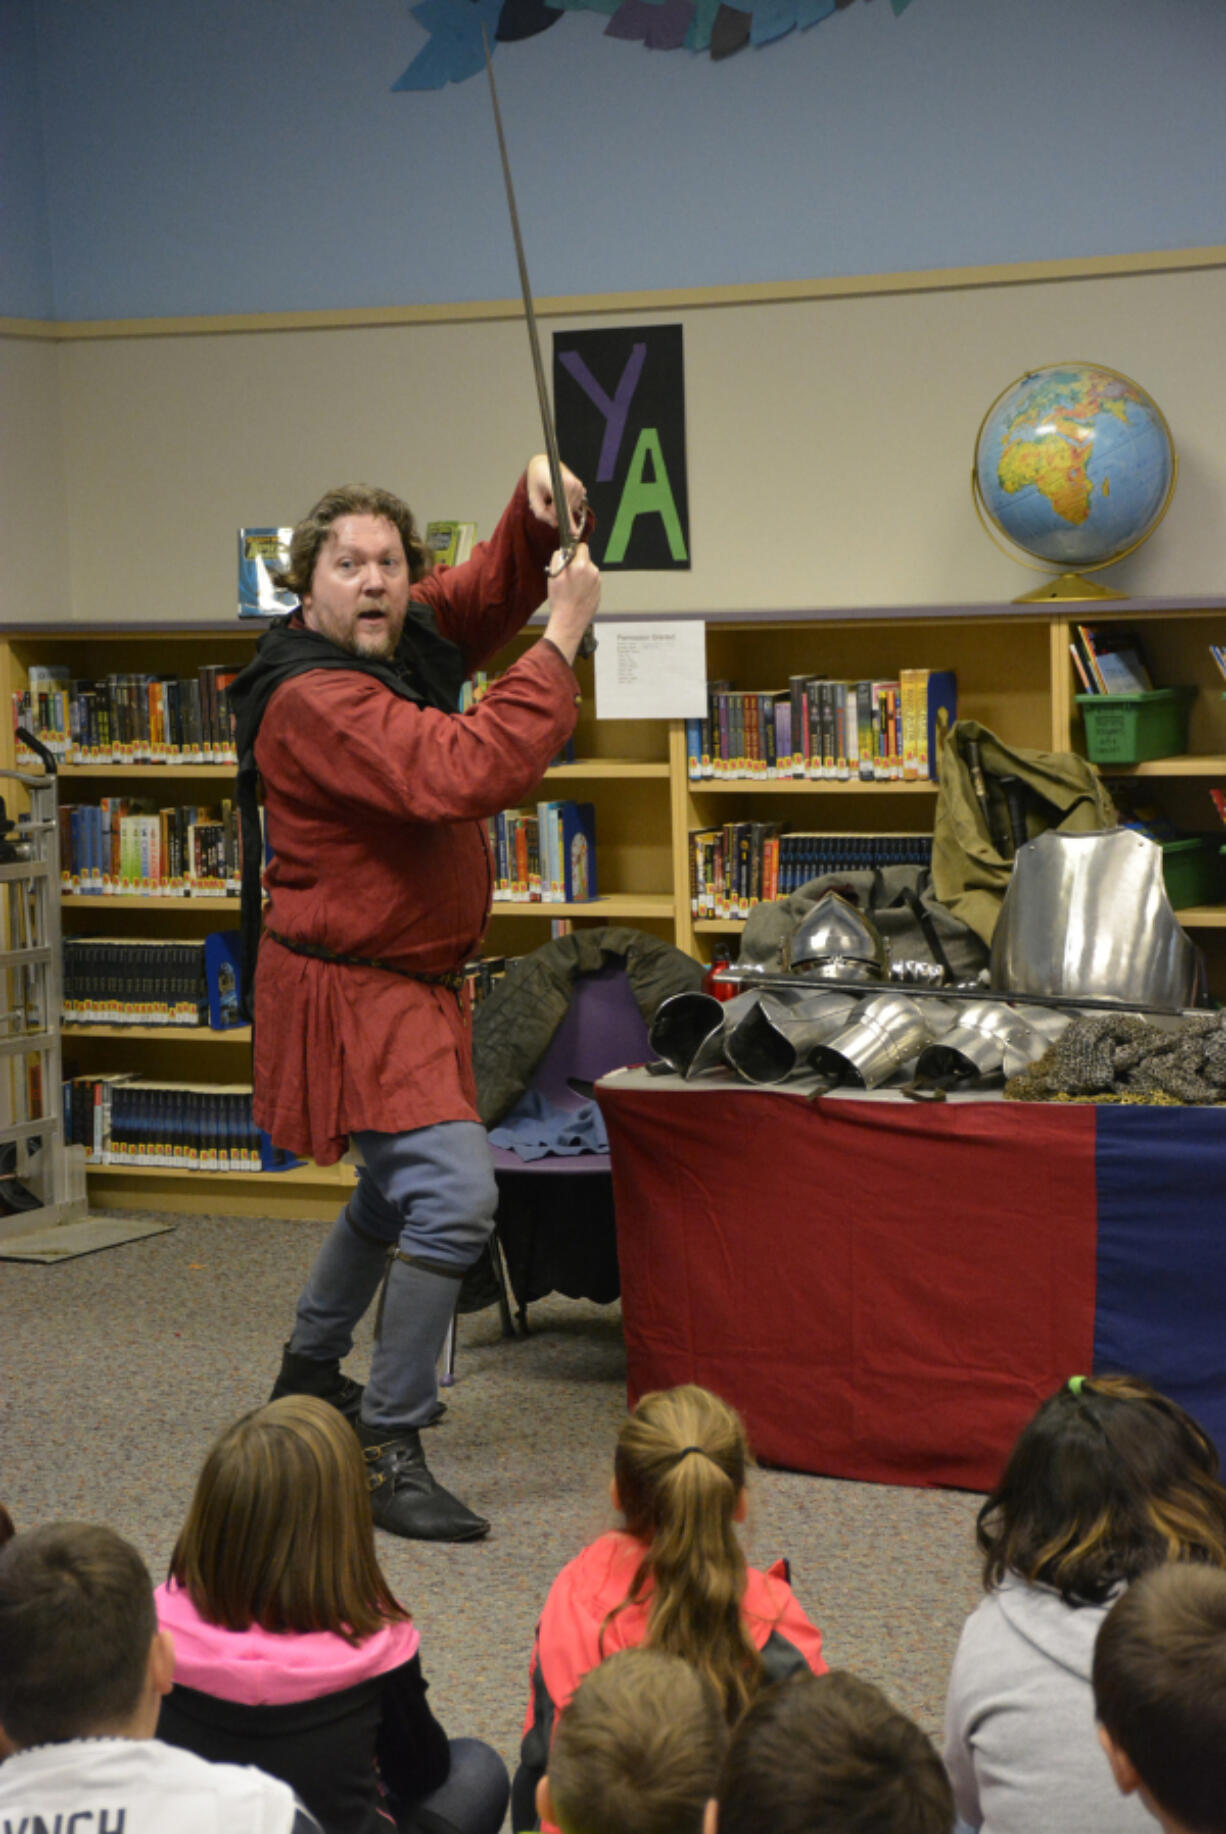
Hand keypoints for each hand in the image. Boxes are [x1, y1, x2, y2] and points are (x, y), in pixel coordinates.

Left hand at [527, 454, 588, 540]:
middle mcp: (572, 484)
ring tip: (552, 495)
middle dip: (553, 511)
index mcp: (559, 483)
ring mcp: (579, 487)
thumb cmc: (537, 480)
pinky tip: (559, 494)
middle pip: (564, 511)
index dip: (567, 521)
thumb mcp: (532, 497)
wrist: (544, 465)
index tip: (573, 532)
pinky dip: (566, 505)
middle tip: (545, 499)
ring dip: (559, 508)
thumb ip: (541, 513)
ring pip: (569, 510)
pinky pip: (573, 507)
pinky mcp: (582, 490)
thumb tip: (555, 524)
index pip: (563, 506)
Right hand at [542, 543, 600, 666]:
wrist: (569, 621)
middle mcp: (593, 572)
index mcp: (582, 565)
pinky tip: (576, 594)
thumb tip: (563, 551)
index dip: (573, 550)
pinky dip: (585, 586)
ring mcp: (598, 583)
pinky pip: (591, 583)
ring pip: (589, 572)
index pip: (582, 546)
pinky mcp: (599, 592)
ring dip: (581, 575)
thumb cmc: (561, 600)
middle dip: (576, 564)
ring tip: (571, 588)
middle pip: (586, 559)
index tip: (568, 557)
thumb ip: (558, 557)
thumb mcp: (553, 575)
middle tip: (566, 576)